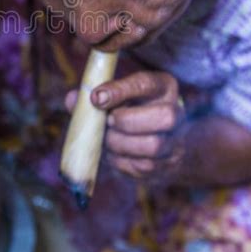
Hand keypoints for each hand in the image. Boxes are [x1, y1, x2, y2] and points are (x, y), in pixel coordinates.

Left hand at [66, 70, 185, 182]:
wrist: (153, 137)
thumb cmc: (128, 108)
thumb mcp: (115, 94)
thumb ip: (93, 95)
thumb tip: (73, 100)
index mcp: (163, 86)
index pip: (145, 84)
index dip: (120, 90)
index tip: (96, 98)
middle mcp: (177, 112)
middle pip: (164, 117)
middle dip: (128, 121)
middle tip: (108, 122)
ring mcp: (175, 140)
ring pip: (154, 145)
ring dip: (121, 144)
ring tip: (106, 139)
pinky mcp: (167, 164)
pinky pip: (144, 167)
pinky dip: (121, 161)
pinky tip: (113, 153)